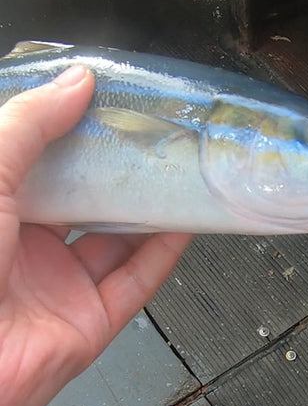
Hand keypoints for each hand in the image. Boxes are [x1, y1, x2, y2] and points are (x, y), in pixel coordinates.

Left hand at [0, 65, 192, 405]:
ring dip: (151, 213)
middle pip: (88, 204)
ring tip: (179, 179)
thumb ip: (29, 125)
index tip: (110, 109)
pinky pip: (136, 283)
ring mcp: (60, 286)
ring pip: (118, 243)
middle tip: (154, 144)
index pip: (43, 165)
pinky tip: (183, 226)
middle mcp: (26, 248)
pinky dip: (164, 255)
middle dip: (122, 174)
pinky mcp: (90, 322)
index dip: (76, 136)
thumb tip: (76, 83)